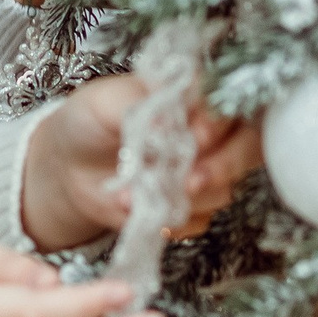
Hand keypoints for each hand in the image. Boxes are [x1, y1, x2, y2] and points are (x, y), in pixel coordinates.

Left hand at [19, 73, 262, 249]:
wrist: (69, 168)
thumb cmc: (90, 122)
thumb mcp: (104, 101)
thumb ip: (136, 101)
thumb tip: (163, 121)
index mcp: (195, 95)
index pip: (228, 101)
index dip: (220, 121)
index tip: (196, 136)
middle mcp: (212, 132)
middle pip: (248, 146)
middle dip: (223, 166)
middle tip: (190, 180)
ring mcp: (206, 171)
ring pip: (224, 189)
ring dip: (184, 199)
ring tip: (132, 197)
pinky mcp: (192, 208)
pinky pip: (200, 221)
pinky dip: (171, 221)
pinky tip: (139, 212)